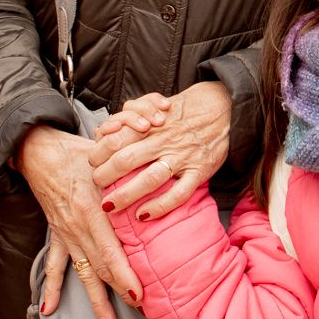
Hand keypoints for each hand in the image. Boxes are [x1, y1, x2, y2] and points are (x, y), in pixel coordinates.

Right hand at [16, 123, 143, 318]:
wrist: (41, 151)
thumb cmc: (80, 153)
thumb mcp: (107, 160)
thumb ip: (129, 173)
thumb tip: (158, 174)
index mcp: (92, 211)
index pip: (111, 251)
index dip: (125, 275)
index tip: (140, 295)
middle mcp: (78, 228)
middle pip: (101, 267)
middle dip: (120, 291)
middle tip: (142, 310)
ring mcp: (66, 234)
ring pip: (83, 273)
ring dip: (96, 300)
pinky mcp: (57, 234)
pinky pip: (55, 265)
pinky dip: (52, 288)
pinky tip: (49, 310)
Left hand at [87, 81, 233, 219]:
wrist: (225, 107)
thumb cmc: (186, 108)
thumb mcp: (156, 103)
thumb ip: (132, 112)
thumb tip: (108, 128)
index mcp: (151, 124)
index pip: (116, 138)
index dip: (99, 153)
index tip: (93, 163)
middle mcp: (164, 141)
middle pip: (126, 159)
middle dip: (105, 175)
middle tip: (96, 185)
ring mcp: (182, 158)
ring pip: (149, 179)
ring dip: (126, 194)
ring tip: (110, 206)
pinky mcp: (199, 171)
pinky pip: (179, 193)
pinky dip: (160, 206)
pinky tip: (143, 215)